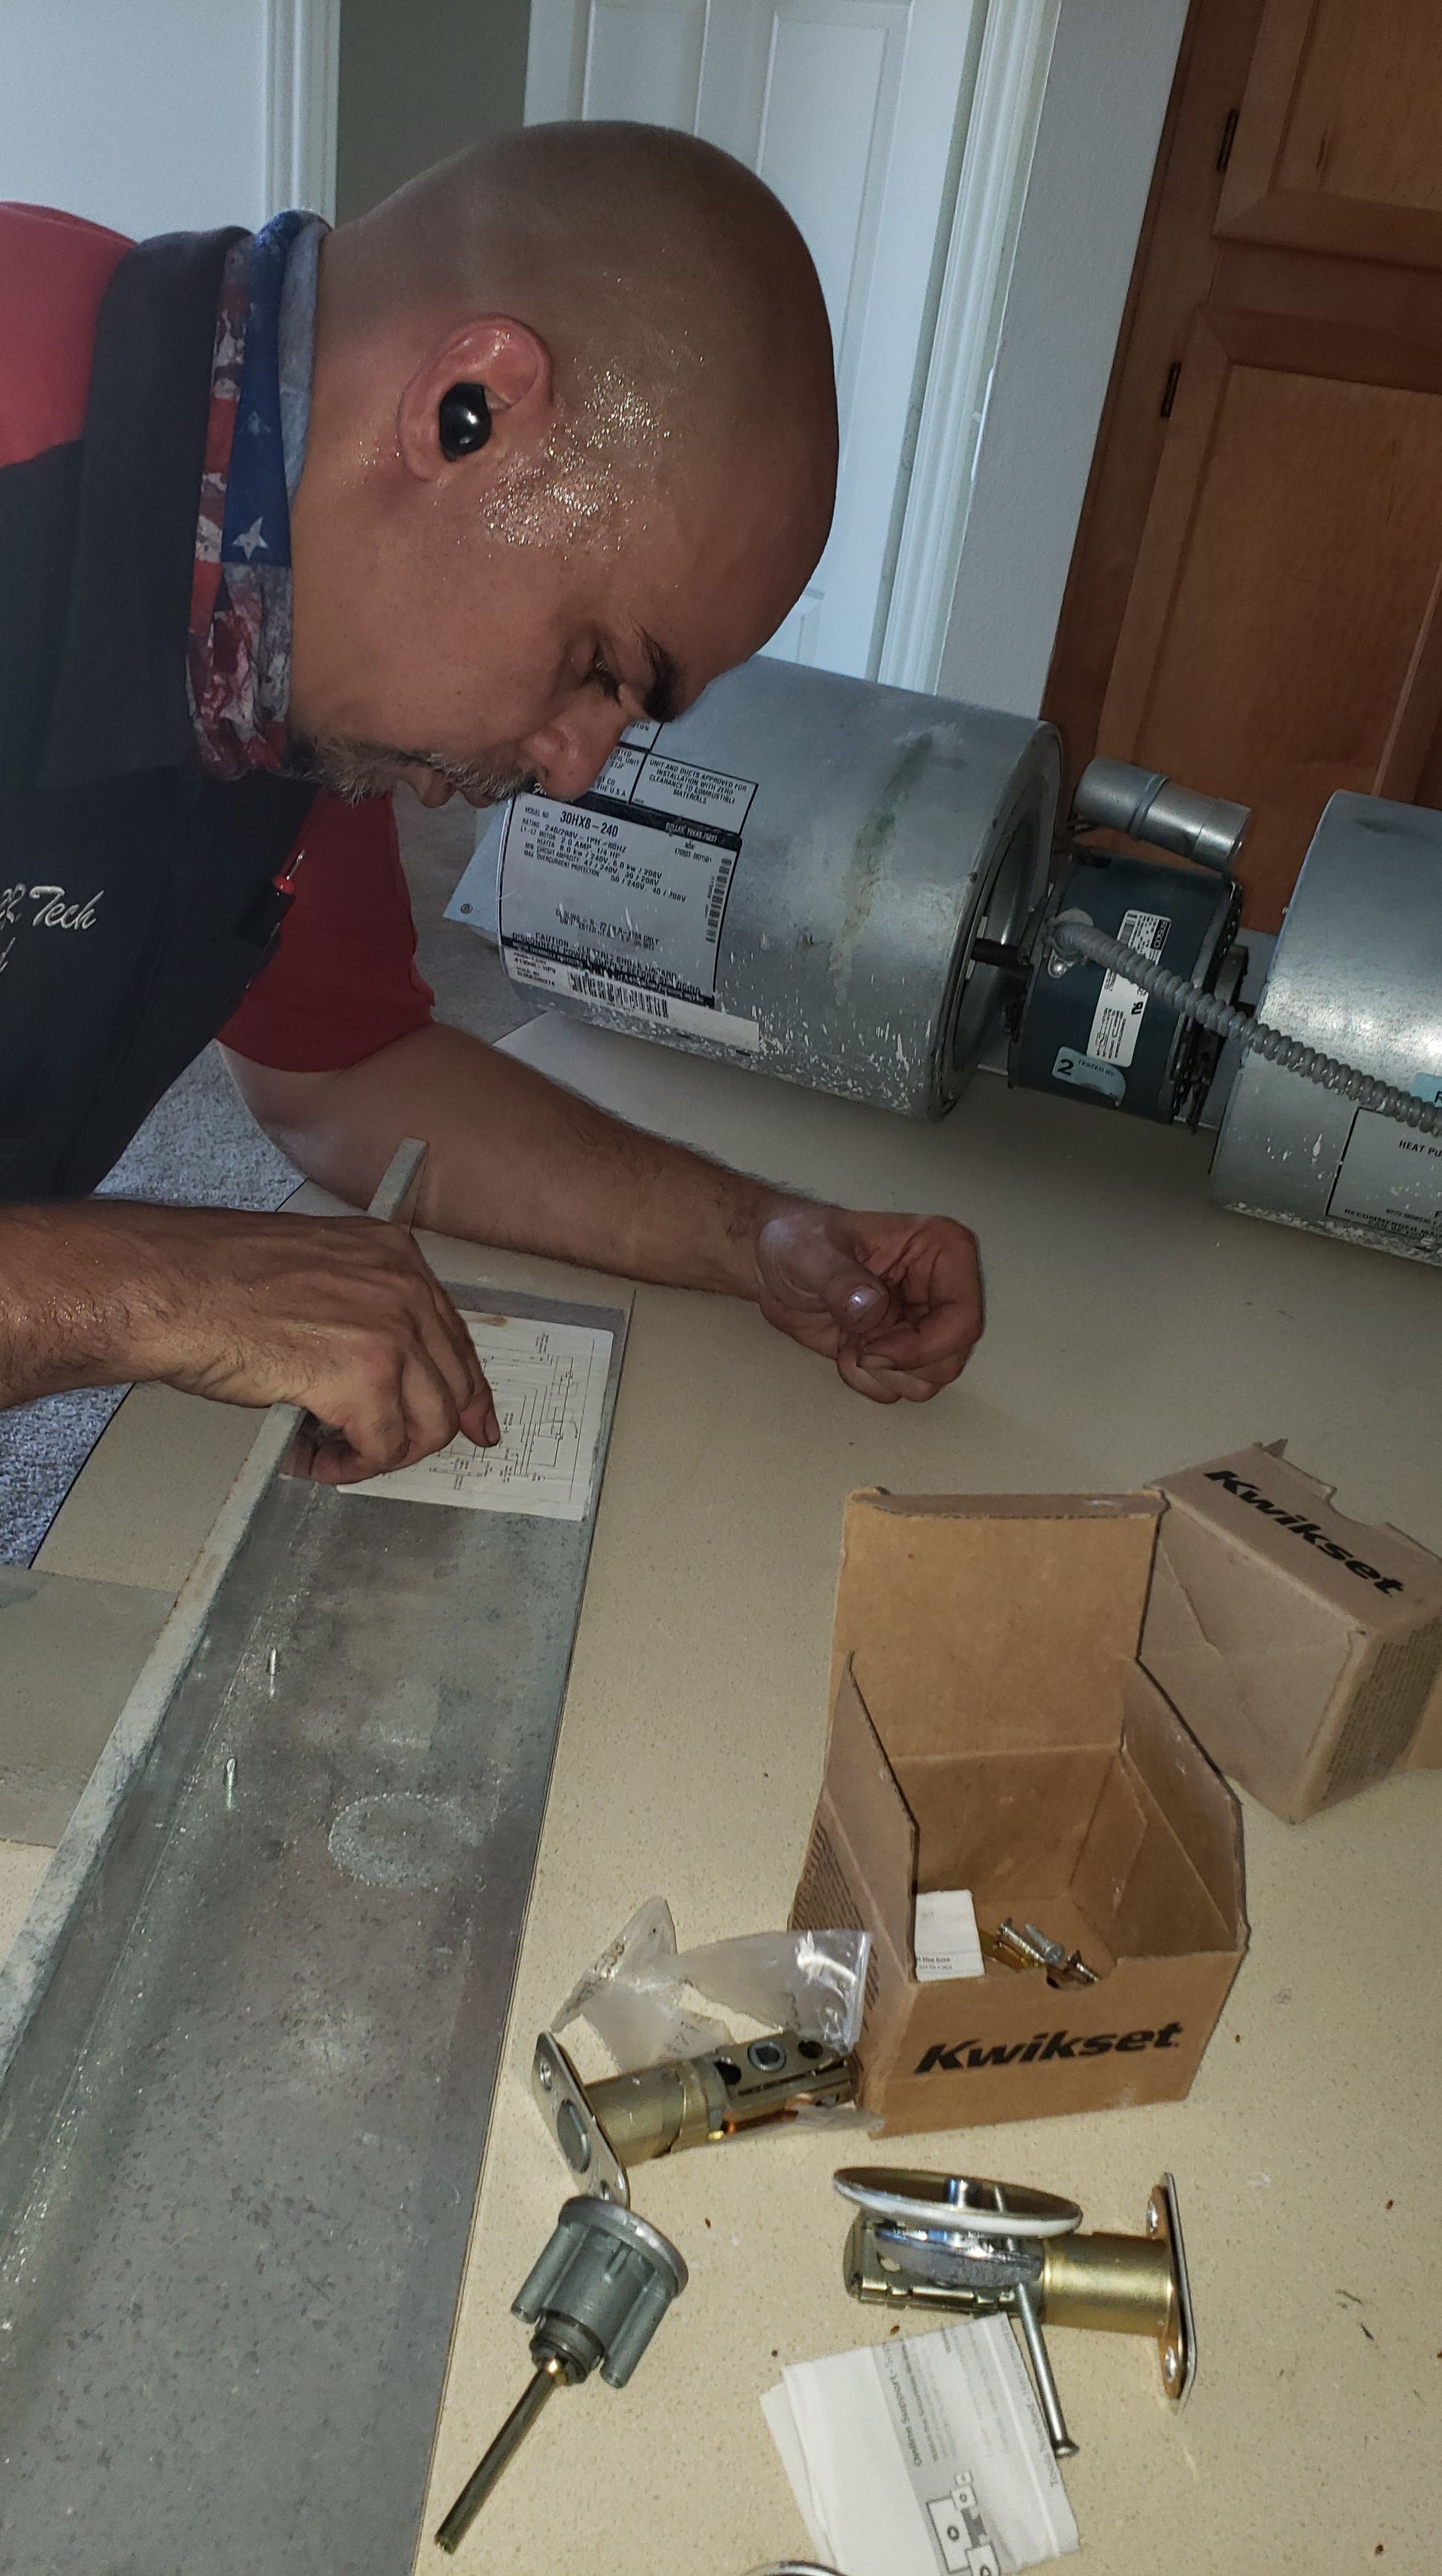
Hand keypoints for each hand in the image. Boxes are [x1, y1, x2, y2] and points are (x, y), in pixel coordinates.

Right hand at [0, 1202, 498, 1483]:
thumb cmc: (216, 1281)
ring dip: (381, 1454)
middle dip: (422, 1434)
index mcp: (395, 1257)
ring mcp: (390, 1332)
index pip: (456, 1337)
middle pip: (454, 1387)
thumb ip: (362, 1308)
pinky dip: (349, 1467)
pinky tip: (315, 1459)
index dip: (467, 1393)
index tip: (477, 1425)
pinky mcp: (364, 1377)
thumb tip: (387, 1367)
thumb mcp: (314, 1271)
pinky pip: (381, 1447)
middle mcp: (406, 1288)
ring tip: (335, 1455)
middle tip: (383, 1455)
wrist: (170, 1289)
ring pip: (427, 1426)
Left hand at [751, 1201, 983, 1400]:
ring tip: (848, 1339)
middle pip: (951, 1357)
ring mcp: (923, 1323)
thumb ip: (841, 1280)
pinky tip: (845, 1347)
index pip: (963, 1318)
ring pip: (930, 1379)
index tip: (873, 1349)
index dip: (924, 1346)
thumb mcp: (811, 1252)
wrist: (771, 1262)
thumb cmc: (797, 1240)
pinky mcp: (901, 1350)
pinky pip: (901, 1387)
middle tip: (856, 1342)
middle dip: (898, 1363)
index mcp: (942, 1251)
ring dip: (881, 1373)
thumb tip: (872, 1308)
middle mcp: (941, 1290)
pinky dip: (867, 1379)